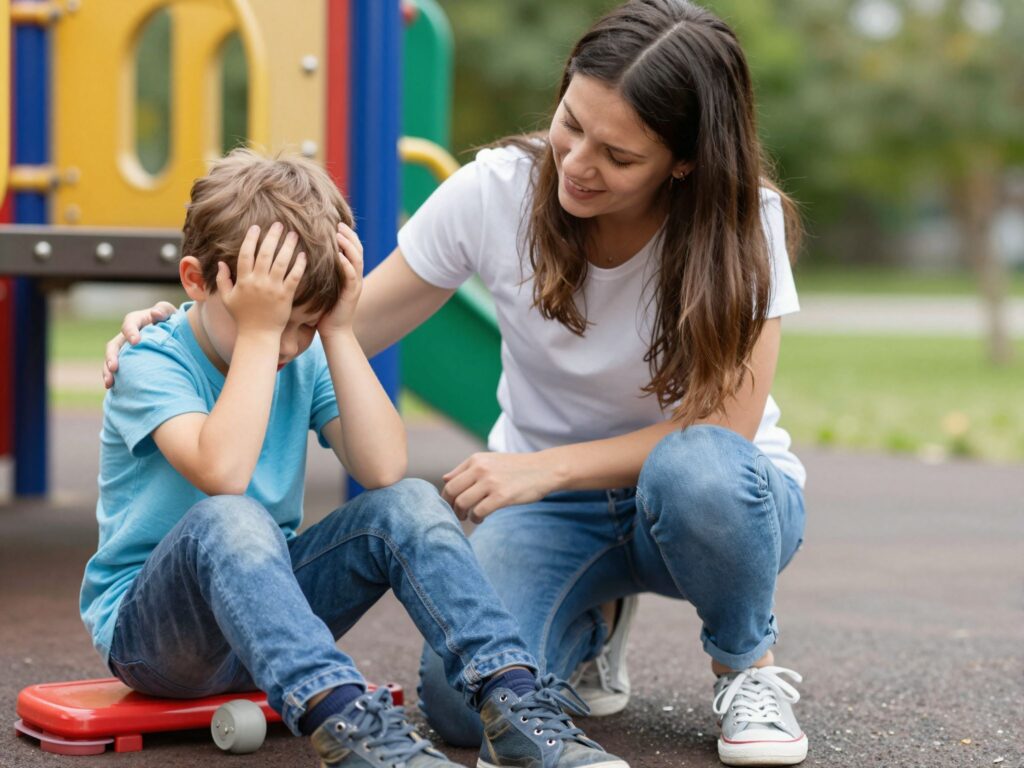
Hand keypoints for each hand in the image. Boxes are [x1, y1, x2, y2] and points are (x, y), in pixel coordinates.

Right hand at [103, 301, 177, 387]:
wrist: (175, 334)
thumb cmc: (171, 321)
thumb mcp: (169, 313)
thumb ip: (163, 310)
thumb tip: (155, 313)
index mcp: (137, 321)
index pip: (130, 324)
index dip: (130, 332)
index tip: (136, 342)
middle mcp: (127, 336)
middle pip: (114, 345)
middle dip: (112, 356)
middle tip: (114, 367)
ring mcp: (125, 350)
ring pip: (112, 360)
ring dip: (108, 371)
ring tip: (109, 383)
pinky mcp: (127, 362)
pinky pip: (118, 371)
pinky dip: (115, 379)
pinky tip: (114, 390)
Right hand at [218, 223, 306, 335]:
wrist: (258, 335)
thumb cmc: (242, 317)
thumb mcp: (227, 298)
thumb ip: (223, 280)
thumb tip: (220, 262)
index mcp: (243, 281)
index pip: (245, 254)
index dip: (251, 239)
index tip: (256, 227)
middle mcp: (257, 282)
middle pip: (265, 253)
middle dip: (272, 236)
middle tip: (279, 224)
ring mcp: (272, 289)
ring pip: (281, 262)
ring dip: (287, 246)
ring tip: (293, 234)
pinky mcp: (286, 296)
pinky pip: (294, 277)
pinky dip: (299, 265)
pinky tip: (303, 254)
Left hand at [317, 222, 363, 339]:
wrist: (334, 331)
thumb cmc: (323, 309)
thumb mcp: (322, 285)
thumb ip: (319, 270)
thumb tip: (302, 254)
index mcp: (349, 273)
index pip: (351, 248)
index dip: (346, 234)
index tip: (335, 223)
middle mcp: (355, 276)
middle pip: (358, 249)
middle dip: (349, 235)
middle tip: (338, 224)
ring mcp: (356, 284)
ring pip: (357, 259)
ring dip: (349, 246)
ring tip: (339, 235)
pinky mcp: (352, 294)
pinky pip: (351, 276)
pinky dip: (346, 264)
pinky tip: (338, 256)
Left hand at [441, 451, 561, 522]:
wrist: (544, 469)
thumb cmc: (516, 467)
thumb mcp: (490, 461)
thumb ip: (467, 469)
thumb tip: (445, 478)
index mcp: (475, 460)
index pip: (449, 481)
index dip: (446, 497)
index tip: (450, 506)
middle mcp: (480, 469)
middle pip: (451, 492)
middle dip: (450, 507)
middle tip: (456, 515)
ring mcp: (491, 482)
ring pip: (462, 503)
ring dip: (461, 515)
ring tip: (468, 517)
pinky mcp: (502, 496)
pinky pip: (478, 512)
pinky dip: (476, 519)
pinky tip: (480, 519)